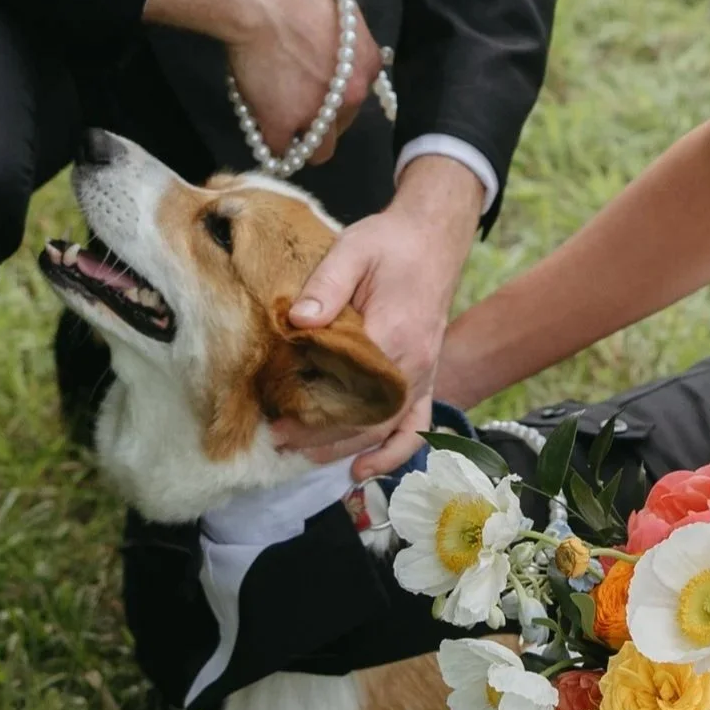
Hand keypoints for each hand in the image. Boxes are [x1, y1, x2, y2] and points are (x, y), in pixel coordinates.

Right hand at [143, 0, 380, 158]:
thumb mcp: (336, 10)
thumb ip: (340, 40)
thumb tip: (329, 46)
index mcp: (366, 66)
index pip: (357, 98)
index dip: (334, 97)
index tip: (316, 91)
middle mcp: (350, 96)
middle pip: (341, 127)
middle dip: (321, 121)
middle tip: (294, 105)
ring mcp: (317, 113)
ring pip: (317, 151)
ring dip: (301, 141)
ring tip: (279, 129)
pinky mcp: (282, 123)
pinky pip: (278, 148)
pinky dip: (268, 140)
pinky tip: (258, 126)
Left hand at [273, 155, 484, 477]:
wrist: (432, 240)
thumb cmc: (390, 244)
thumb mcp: (353, 250)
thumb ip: (326, 285)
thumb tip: (296, 321)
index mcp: (394, 335)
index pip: (348, 388)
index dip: (312, 409)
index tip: (276, 418)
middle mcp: (413, 365)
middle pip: (364, 418)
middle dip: (319, 435)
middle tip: (278, 439)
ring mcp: (423, 375)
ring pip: (384, 429)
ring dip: (344, 447)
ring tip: (303, 456)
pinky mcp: (425, 378)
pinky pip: (415, 428)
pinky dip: (392, 453)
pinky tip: (362, 469)